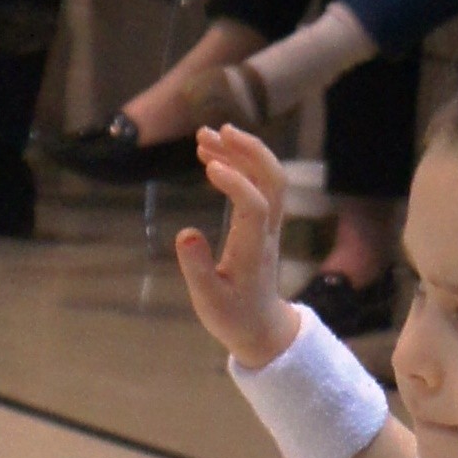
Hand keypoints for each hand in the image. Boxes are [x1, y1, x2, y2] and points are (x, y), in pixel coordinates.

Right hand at [172, 123, 297, 370]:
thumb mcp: (208, 302)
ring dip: (241, 152)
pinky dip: (237, 165)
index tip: (209, 167)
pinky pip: (257, 185)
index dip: (237, 182)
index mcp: (254, 250)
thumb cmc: (234, 317)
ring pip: (266, 178)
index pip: (255, 206)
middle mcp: (266, 231)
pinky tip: (209, 156)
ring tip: (204, 135)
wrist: (262, 327)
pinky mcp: (260, 222)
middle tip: (218, 131)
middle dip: (250, 151)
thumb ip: (197, 268)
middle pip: (273, 180)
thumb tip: (185, 233)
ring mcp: (267, 225)